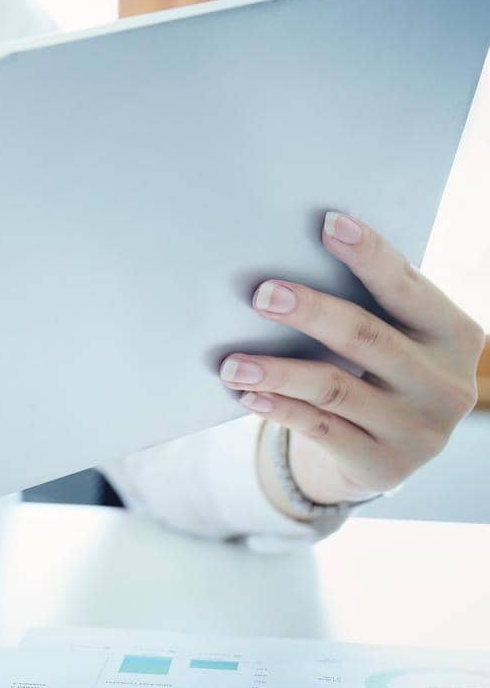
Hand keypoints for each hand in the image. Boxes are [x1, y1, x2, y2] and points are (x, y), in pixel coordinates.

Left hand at [219, 212, 482, 509]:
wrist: (389, 451)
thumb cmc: (379, 370)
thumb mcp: (395, 337)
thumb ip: (369, 304)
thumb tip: (290, 257)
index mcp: (455, 336)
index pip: (407, 288)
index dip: (369, 255)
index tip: (328, 223)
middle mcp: (446, 384)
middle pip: (367, 337)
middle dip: (312, 312)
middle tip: (262, 294)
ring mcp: (419, 429)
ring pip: (335, 388)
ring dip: (278, 371)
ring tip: (231, 362)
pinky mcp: (384, 464)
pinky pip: (321, 429)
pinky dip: (281, 409)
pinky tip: (248, 395)